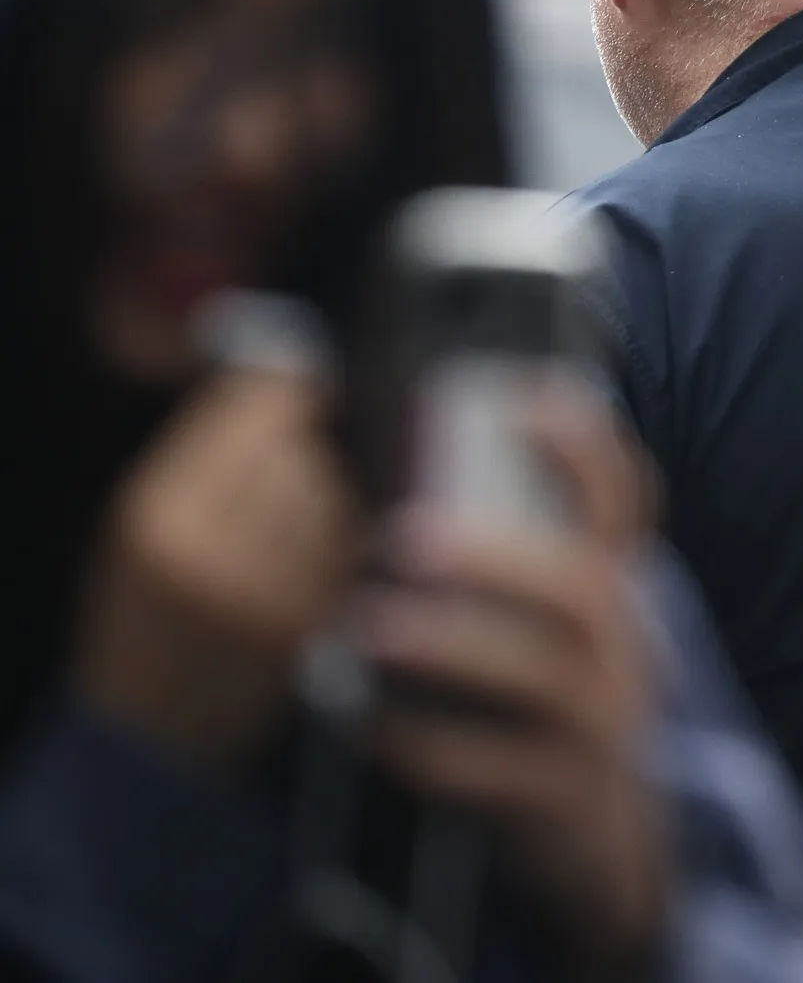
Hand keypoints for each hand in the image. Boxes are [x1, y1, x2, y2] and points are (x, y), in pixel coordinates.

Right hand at [79, 369, 363, 766]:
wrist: (152, 737)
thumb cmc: (144, 618)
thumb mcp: (142, 526)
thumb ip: (208, 449)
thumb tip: (285, 373)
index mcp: (159, 515)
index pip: (255, 411)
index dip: (286, 392)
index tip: (301, 388)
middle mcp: (217, 551)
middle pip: (303, 452)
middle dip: (304, 455)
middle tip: (277, 484)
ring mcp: (272, 594)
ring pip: (336, 499)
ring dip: (328, 503)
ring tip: (285, 536)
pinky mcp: (315, 628)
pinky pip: (351, 553)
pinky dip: (343, 550)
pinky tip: (311, 570)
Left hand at [356, 387, 665, 971]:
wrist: (610, 848)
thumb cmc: (555, 715)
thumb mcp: (557, 634)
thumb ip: (513, 568)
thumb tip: (408, 493)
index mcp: (611, 594)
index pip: (625, 504)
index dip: (585, 447)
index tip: (520, 396)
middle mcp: (619, 649)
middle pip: (586, 586)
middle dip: (501, 554)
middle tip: (406, 537)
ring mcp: (599, 724)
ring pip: (545, 677)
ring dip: (456, 645)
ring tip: (371, 628)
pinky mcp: (563, 796)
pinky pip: (503, 772)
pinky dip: (435, 748)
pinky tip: (372, 729)